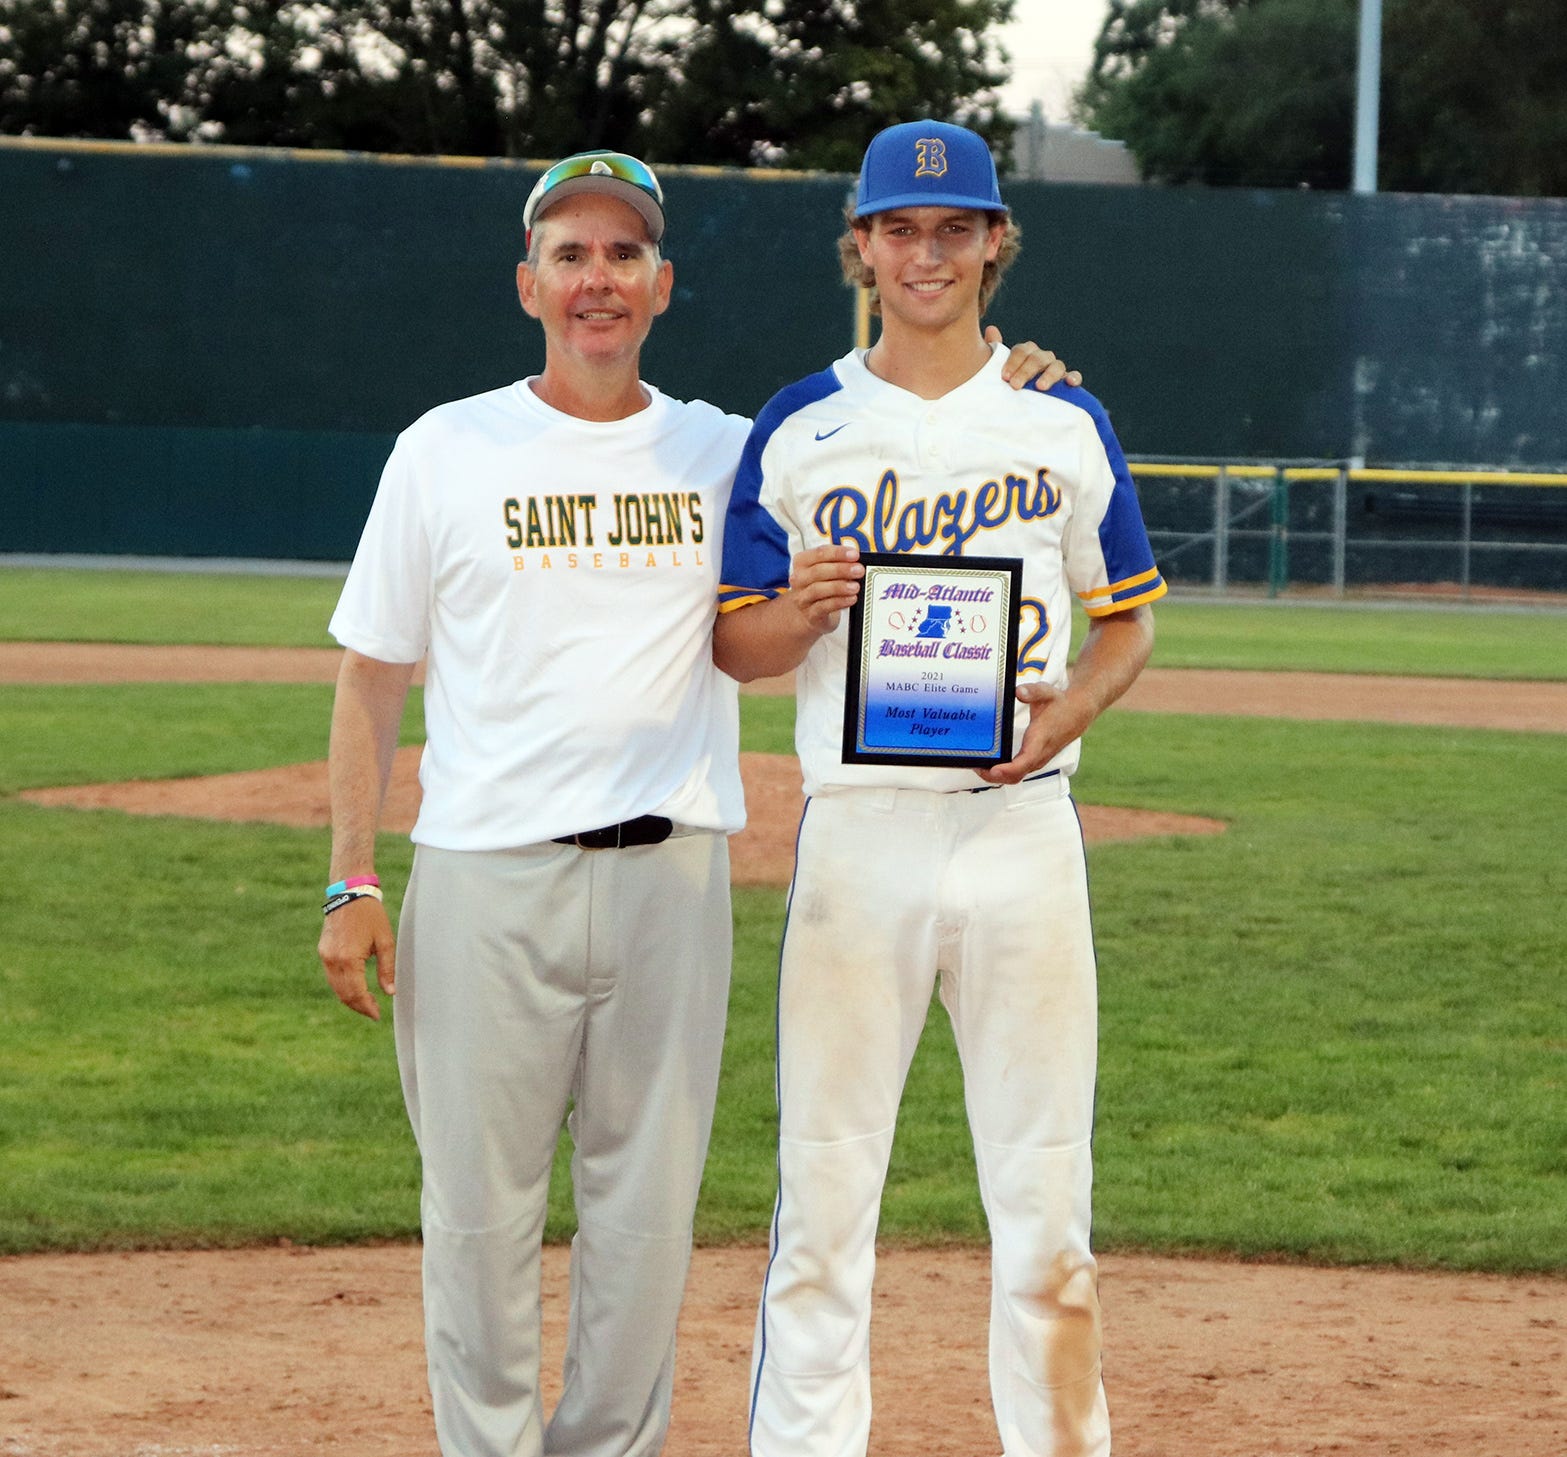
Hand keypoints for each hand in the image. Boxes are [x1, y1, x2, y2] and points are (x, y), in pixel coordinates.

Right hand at [317, 894, 396, 1020]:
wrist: (349, 893)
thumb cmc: (371, 915)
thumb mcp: (386, 941)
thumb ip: (387, 968)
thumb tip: (390, 992)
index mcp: (349, 958)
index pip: (356, 993)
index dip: (367, 1007)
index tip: (377, 1015)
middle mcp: (333, 960)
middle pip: (343, 994)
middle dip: (358, 1006)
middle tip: (373, 1013)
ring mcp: (325, 956)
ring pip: (335, 987)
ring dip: (349, 998)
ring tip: (366, 1003)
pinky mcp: (323, 951)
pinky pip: (331, 976)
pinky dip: (342, 986)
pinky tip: (355, 988)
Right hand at [788, 542, 862, 635]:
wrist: (807, 613)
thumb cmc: (820, 586)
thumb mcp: (826, 571)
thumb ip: (839, 564)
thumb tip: (857, 563)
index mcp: (802, 562)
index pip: (819, 553)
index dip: (838, 553)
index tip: (855, 554)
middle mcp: (799, 579)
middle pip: (818, 571)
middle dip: (841, 569)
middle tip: (859, 570)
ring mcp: (802, 597)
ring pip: (818, 589)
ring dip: (839, 587)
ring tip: (856, 586)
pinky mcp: (810, 614)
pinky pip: (824, 607)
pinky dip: (839, 602)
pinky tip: (851, 599)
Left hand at [973, 679, 1088, 785]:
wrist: (1077, 713)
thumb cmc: (1059, 704)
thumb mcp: (1046, 692)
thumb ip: (1033, 691)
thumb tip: (1019, 692)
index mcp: (1040, 740)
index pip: (1025, 761)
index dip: (1008, 769)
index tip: (993, 769)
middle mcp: (1039, 755)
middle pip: (1016, 775)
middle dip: (993, 775)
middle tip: (974, 765)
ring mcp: (1036, 760)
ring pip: (1015, 777)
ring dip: (995, 776)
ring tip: (976, 764)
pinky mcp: (1034, 760)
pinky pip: (1016, 773)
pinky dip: (1001, 773)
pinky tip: (988, 763)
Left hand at [984, 325, 1082, 391]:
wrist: (1023, 406)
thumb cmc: (1011, 385)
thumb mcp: (1003, 372)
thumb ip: (996, 353)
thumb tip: (991, 328)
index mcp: (1027, 354)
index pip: (1022, 351)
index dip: (1013, 362)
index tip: (1004, 377)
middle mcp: (1043, 359)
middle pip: (1037, 358)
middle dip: (1026, 371)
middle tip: (1015, 386)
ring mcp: (1056, 369)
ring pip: (1056, 365)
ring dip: (1049, 375)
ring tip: (1040, 387)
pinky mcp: (1068, 382)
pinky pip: (1074, 376)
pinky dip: (1074, 377)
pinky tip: (1070, 383)